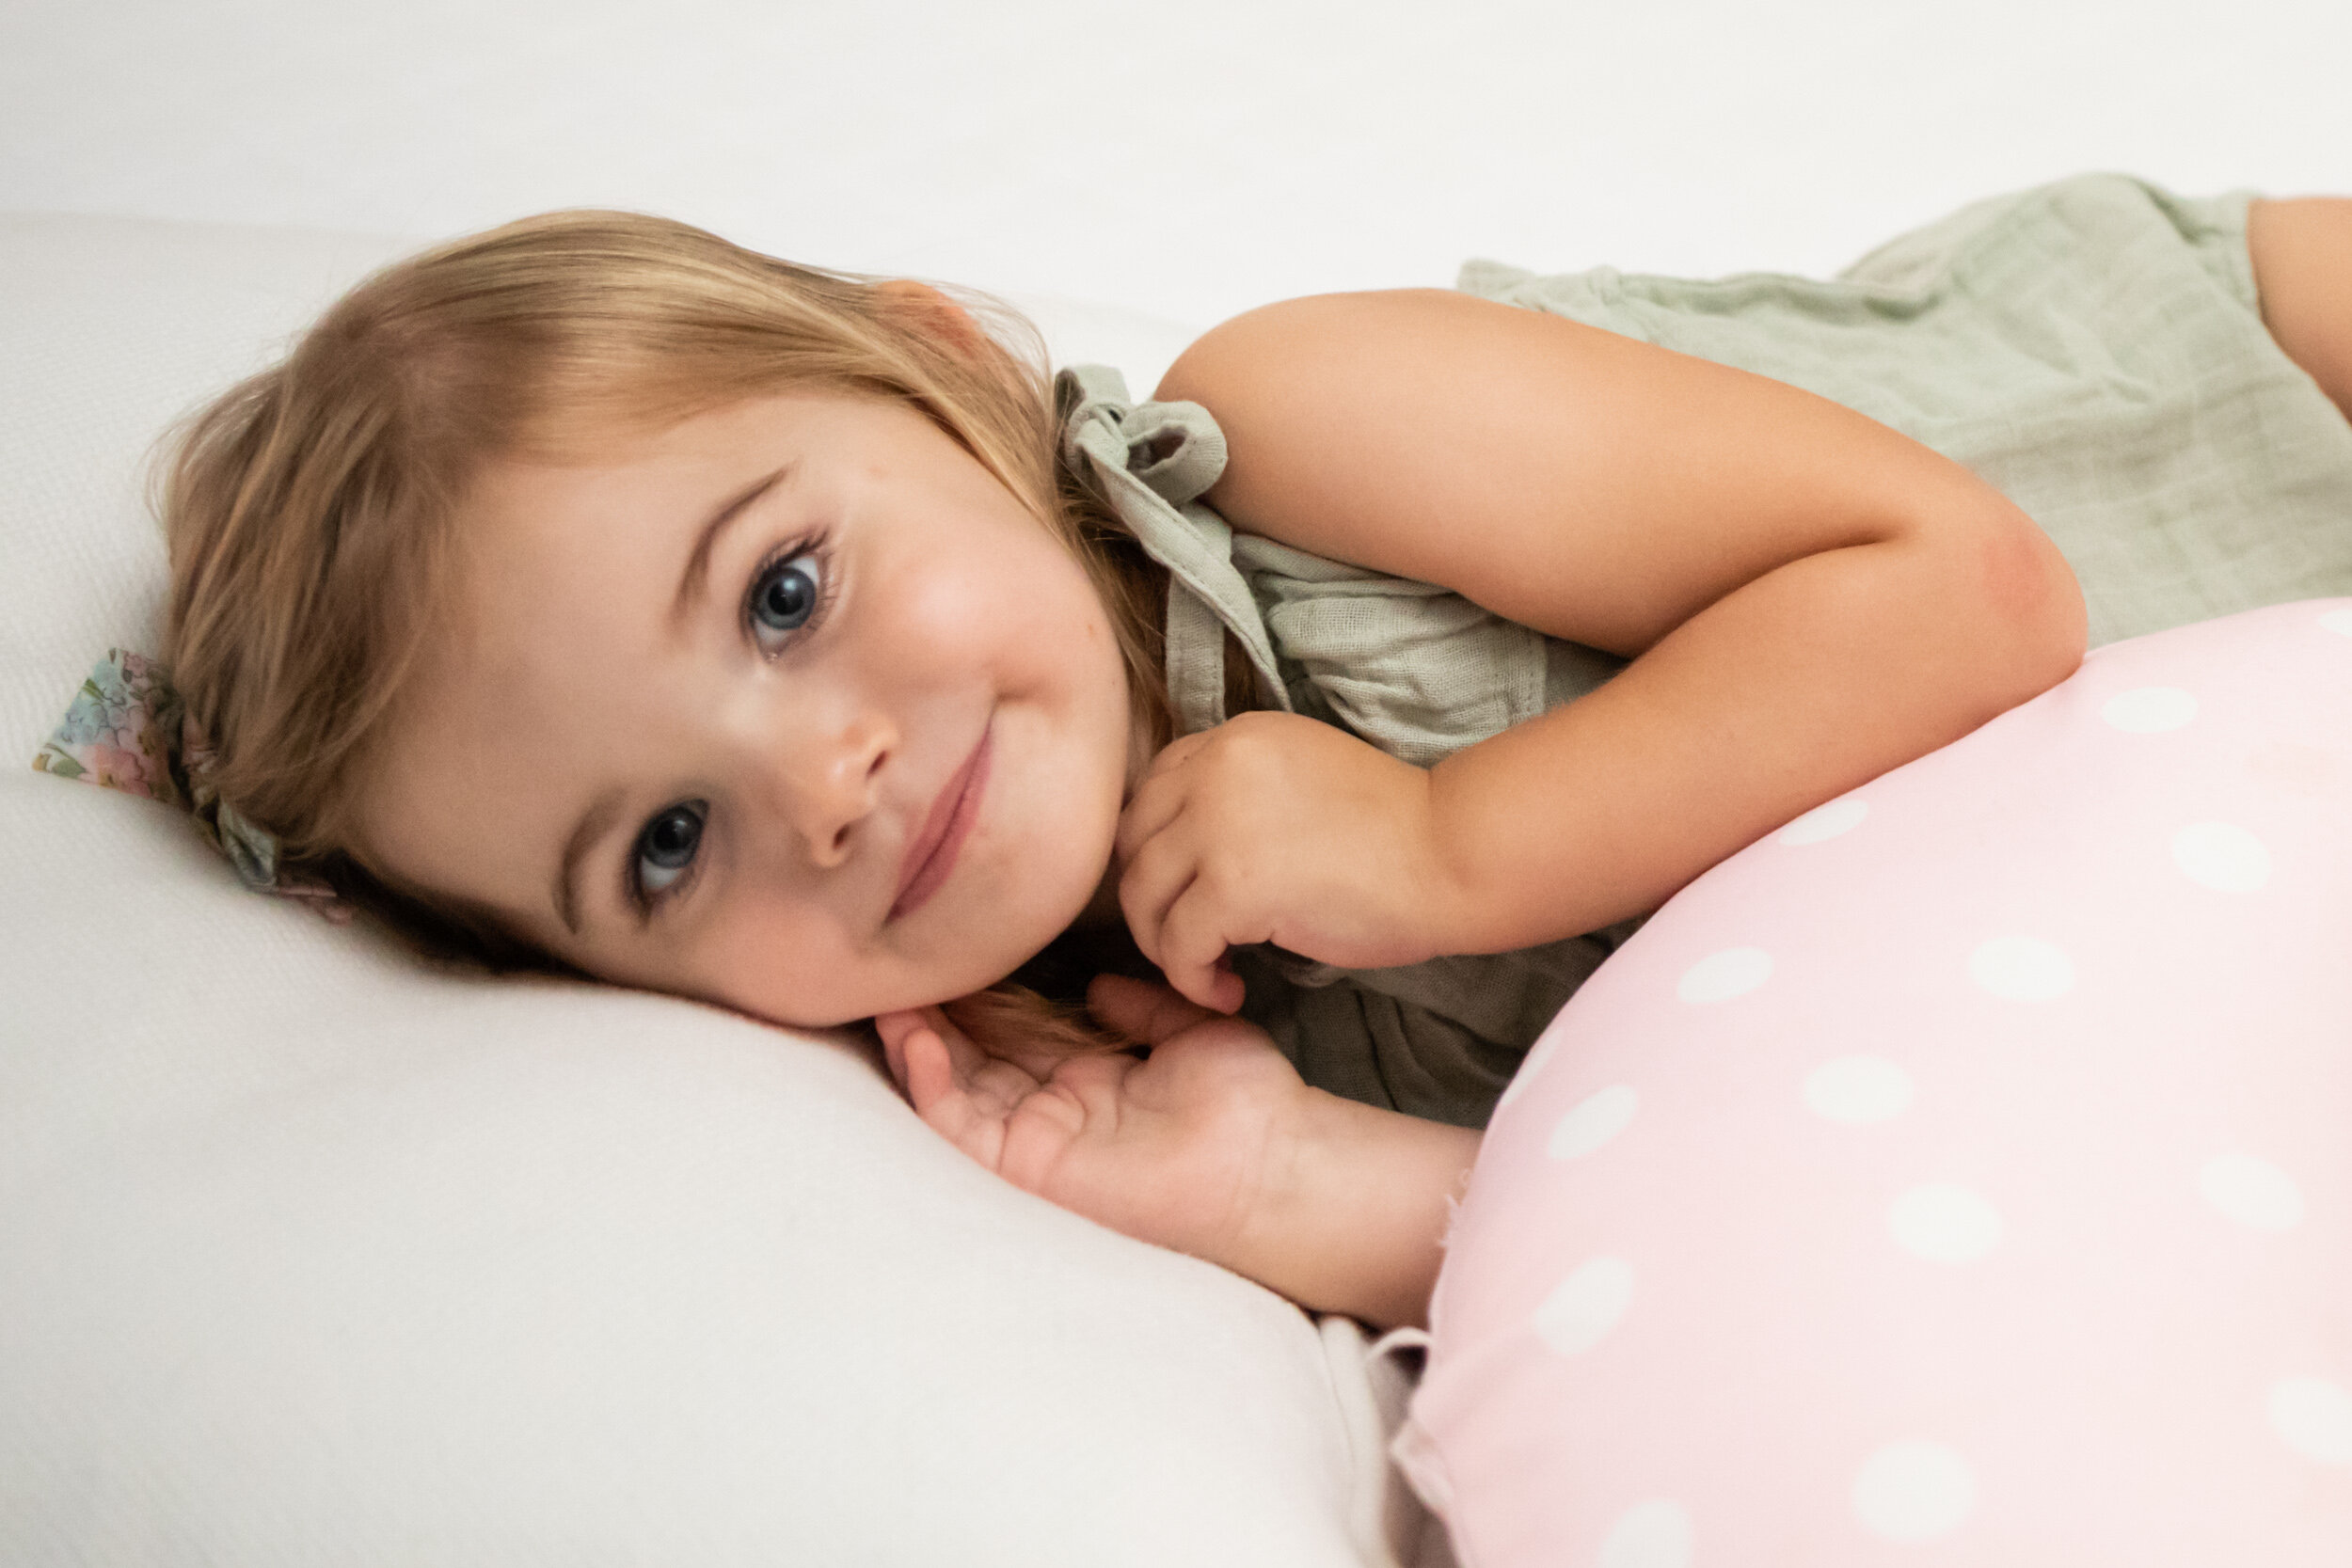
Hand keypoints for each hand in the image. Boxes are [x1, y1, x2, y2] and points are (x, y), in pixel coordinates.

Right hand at [877, 974, 1314, 1271]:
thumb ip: (1140, 1007)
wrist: (1271, 1160)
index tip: (951, 952)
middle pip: (970, 1061)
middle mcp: (1055, 1111)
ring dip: (915, 1046)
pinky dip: (929, 1084)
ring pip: (953, 1091)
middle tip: (898, 969)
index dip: (977, 1001)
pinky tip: (914, 1038)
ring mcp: (1037, 1141)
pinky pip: (961, 1126)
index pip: (1013, 1037)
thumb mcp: (1191, 1030)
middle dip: (932, 1019)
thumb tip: (1096, 986)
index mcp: (1090, 1081)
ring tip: (889, 997)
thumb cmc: (1248, 1104)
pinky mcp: (1027, 1167)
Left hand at [1115, 710, 1465, 1011]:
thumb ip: (1241, 792)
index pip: (1154, 791)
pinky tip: (1227, 992)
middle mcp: (1214, 769)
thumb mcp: (1302, 777)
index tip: (1187, 890)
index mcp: (1235, 738)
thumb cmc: (1396, 830)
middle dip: (1150, 899)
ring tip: (1209, 971)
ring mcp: (1216, 826)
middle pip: (1133, 842)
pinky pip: (1177, 945)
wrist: (1450, 853)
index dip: (1159, 848)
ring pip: (1142, 896)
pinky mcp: (1230, 886)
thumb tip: (1184, 851)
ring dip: (1165, 946)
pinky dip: (1192, 980)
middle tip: (1189, 940)